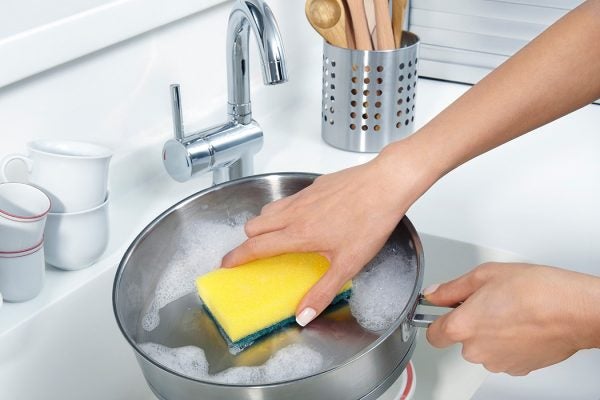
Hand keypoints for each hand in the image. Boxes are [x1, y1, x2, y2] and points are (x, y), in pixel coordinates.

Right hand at [221, 139, 437, 325]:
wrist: (385, 184)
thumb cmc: (369, 221)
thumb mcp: (348, 264)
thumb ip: (322, 291)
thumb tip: (303, 316)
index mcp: (298, 234)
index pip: (256, 247)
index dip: (236, 257)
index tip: (226, 264)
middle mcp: (294, 213)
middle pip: (253, 225)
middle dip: (249, 241)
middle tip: (256, 254)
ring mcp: (303, 196)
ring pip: (268, 209)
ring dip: (265, 224)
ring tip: (279, 237)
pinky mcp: (314, 186)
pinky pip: (287, 198)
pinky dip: (284, 210)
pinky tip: (306, 218)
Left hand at [425, 262, 599, 374]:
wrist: (574, 310)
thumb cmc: (536, 290)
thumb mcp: (485, 275)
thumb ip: (452, 288)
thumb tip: (435, 293)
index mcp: (463, 326)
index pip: (432, 333)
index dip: (438, 319)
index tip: (445, 310)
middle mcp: (476, 350)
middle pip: (459, 339)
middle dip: (469, 322)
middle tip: (488, 301)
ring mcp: (497, 362)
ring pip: (482, 347)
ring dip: (489, 332)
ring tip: (509, 310)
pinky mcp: (517, 368)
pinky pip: (502, 354)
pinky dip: (507, 342)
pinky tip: (520, 324)